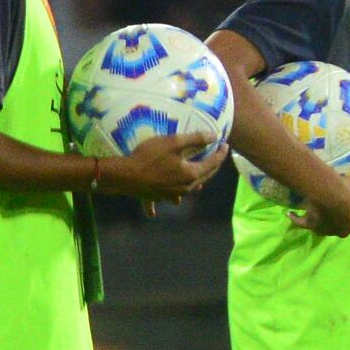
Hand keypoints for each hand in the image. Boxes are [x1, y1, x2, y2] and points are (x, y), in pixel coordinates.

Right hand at [85, 134, 220, 203]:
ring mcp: (170, 195)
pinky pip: (162, 200)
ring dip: (195, 183)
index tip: (225, 144)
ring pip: (188, 189)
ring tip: (198, 176)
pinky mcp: (156, 197)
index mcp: (191, 174)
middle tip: (216, 156)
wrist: (123, 175)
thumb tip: (214, 136)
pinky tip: (154, 212)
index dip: (220, 153)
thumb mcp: (174, 142)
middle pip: (203, 177)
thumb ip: (196, 139)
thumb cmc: (149, 156)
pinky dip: (162, 203)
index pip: (213, 163)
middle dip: (212, 166)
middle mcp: (184, 188)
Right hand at [301, 167, 349, 238]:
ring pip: (323, 226)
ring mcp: (325, 231)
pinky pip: (302, 224)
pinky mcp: (310, 227)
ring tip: (316, 207)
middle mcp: (342, 232)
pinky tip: (291, 214)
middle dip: (339, 218)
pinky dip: (296, 219)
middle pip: (341, 226)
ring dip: (320, 219)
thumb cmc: (349, 190)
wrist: (328, 192)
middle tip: (335, 204)